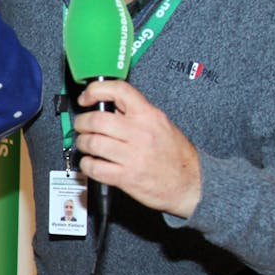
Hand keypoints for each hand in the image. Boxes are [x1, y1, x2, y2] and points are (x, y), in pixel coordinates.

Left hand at [72, 79, 201, 217]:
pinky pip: (95, 167)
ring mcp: (132, 156)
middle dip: (82, 122)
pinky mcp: (126, 177)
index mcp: (149, 116)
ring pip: (92, 142)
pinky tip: (91, 163)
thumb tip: (108, 106)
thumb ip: (136, 114)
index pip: (119, 90)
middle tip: (82, 126)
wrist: (192, 184)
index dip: (95, 90)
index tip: (86, 97)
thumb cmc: (177, 156)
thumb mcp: (161, 125)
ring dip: (83, 143)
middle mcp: (140, 133)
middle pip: (96, 119)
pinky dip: (87, 164)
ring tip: (86, 144)